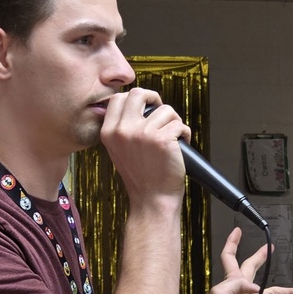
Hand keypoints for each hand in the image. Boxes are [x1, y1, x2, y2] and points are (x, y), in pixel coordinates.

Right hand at [99, 88, 188, 202]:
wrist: (152, 200)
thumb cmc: (140, 177)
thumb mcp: (119, 150)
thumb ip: (122, 127)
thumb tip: (138, 104)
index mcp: (109, 132)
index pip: (118, 98)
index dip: (135, 99)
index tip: (146, 106)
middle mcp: (123, 131)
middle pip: (139, 93)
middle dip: (154, 99)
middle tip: (161, 112)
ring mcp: (143, 133)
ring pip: (166, 110)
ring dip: (174, 122)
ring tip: (172, 138)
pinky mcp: (163, 139)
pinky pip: (180, 125)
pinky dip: (184, 134)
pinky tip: (179, 147)